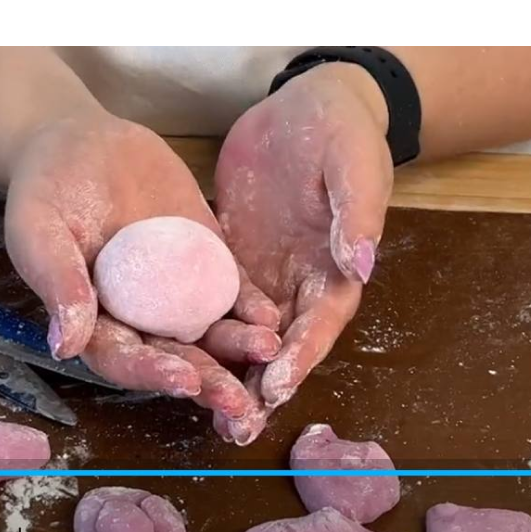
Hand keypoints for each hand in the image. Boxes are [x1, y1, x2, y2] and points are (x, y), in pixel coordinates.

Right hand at [4, 109, 279, 418]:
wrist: (79, 143)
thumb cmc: (45, 191)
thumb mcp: (39, 231)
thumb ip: (57, 282)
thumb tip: (65, 345)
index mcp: (94, 323)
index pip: (125, 359)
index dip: (153, 372)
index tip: (185, 380)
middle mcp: (139, 317)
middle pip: (176, 358)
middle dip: (208, 380)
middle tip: (239, 400)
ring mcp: (175, 291)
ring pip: (210, 330)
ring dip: (237, 347)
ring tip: (267, 352)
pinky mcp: (203, 259)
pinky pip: (230, 288)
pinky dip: (250, 303)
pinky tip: (271, 316)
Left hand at [214, 64, 392, 441]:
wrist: (307, 105)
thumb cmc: (343, 133)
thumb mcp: (355, 166)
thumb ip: (357, 214)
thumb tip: (361, 264)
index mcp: (337, 270)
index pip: (319, 324)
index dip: (299, 357)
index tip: (274, 384)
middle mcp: (299, 283)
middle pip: (281, 346)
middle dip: (258, 387)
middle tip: (233, 427)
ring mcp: (264, 273)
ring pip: (243, 334)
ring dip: (225, 370)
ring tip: (199, 409)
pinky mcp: (231, 257)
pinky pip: (211, 299)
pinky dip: (196, 328)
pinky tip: (169, 352)